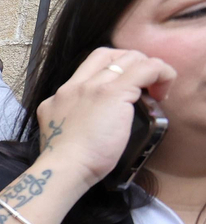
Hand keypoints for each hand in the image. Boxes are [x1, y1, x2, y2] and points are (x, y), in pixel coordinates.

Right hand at [34, 47, 176, 188]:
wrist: (64, 169)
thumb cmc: (65, 164)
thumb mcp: (60, 136)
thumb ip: (71, 123)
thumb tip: (88, 126)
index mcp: (59, 98)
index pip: (87, 70)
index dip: (110, 72)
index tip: (121, 91)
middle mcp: (73, 86)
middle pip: (106, 54)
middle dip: (129, 64)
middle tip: (142, 86)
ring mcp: (92, 87)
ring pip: (128, 57)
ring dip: (147, 70)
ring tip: (156, 91)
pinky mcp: (113, 92)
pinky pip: (147, 68)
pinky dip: (162, 74)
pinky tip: (164, 91)